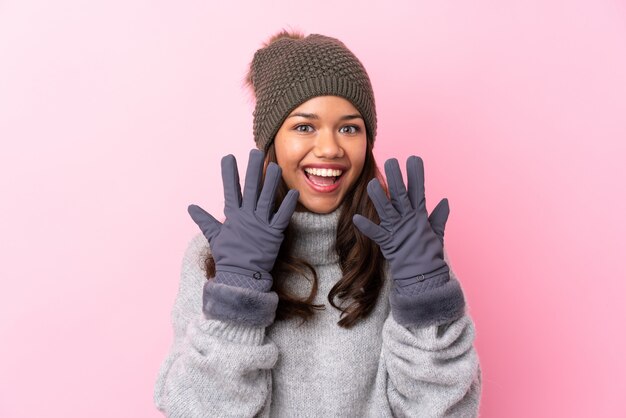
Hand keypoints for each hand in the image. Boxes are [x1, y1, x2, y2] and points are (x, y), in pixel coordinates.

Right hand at [188, 149, 298, 290]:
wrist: (241, 277)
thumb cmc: (228, 257)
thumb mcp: (215, 236)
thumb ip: (204, 220)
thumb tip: (191, 208)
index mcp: (233, 216)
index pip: (230, 190)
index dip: (229, 173)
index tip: (228, 157)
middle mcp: (247, 217)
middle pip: (250, 188)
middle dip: (253, 169)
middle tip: (256, 152)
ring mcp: (260, 224)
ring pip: (267, 198)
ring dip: (271, 182)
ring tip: (276, 165)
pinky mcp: (274, 234)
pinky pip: (282, 217)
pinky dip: (287, 205)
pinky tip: (293, 192)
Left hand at [353, 156, 449, 292]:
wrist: (426, 278)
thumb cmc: (429, 256)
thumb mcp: (436, 233)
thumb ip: (439, 217)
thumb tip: (445, 202)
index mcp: (420, 216)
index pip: (418, 190)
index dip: (416, 174)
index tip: (414, 158)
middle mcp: (409, 220)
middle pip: (401, 195)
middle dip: (396, 177)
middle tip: (391, 161)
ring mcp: (398, 231)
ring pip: (387, 209)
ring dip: (378, 196)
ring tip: (371, 182)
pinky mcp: (389, 244)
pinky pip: (376, 234)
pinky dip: (367, 227)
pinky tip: (357, 219)